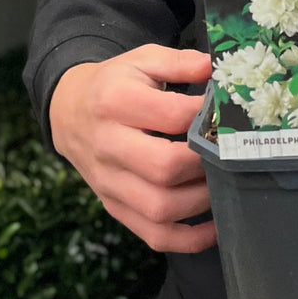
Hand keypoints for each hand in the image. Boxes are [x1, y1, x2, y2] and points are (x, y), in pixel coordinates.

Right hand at [49, 44, 215, 252]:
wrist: (69, 110)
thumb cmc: (116, 83)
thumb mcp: (143, 59)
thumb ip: (180, 61)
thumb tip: (216, 69)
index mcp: (115, 101)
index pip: (171, 116)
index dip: (206, 116)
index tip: (226, 113)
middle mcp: (108, 145)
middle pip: (164, 168)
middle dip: (205, 163)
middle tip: (228, 152)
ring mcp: (109, 182)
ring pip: (160, 208)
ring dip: (202, 201)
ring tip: (225, 182)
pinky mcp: (114, 207)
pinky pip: (153, 235)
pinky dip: (189, 239)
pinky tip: (215, 226)